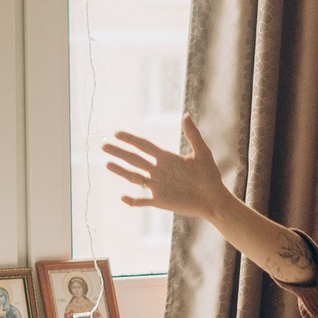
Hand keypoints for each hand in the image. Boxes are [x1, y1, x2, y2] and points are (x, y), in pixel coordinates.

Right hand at [102, 116, 231, 219]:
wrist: (214, 199)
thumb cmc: (210, 176)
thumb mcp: (202, 153)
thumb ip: (193, 135)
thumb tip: (186, 115)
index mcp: (166, 158)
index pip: (144, 146)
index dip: (130, 140)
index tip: (117, 134)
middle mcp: (159, 170)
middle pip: (135, 160)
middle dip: (119, 153)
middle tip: (104, 146)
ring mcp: (158, 186)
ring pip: (135, 177)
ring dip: (121, 171)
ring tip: (107, 164)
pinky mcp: (160, 201)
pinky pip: (143, 202)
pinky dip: (133, 201)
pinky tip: (122, 197)